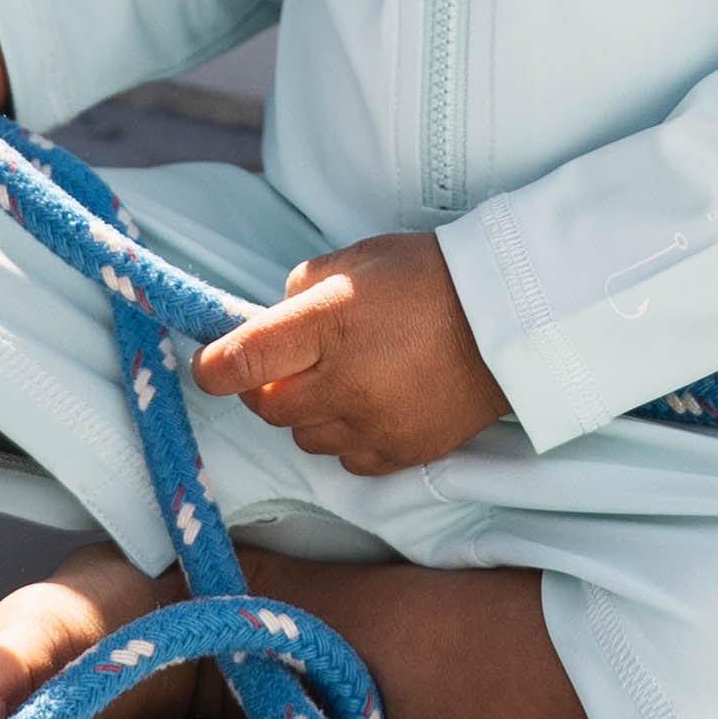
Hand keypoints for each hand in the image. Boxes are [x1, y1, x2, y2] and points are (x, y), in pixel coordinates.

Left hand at [192, 231, 506, 479]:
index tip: (210, 365)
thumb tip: (272, 322)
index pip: (245, 359)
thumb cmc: (428, 278)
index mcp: (330, 321)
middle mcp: (346, 380)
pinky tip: (368, 406)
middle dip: (266, 386)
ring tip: (339, 381)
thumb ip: (302, 290)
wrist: (507, 319)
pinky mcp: (400, 452)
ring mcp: (373, 423)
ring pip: (304, 437)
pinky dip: (345, 437)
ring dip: (307, 413)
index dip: (214, 366)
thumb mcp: (356, 259)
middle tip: (288, 363)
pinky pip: (347, 460)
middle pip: (268, 406)